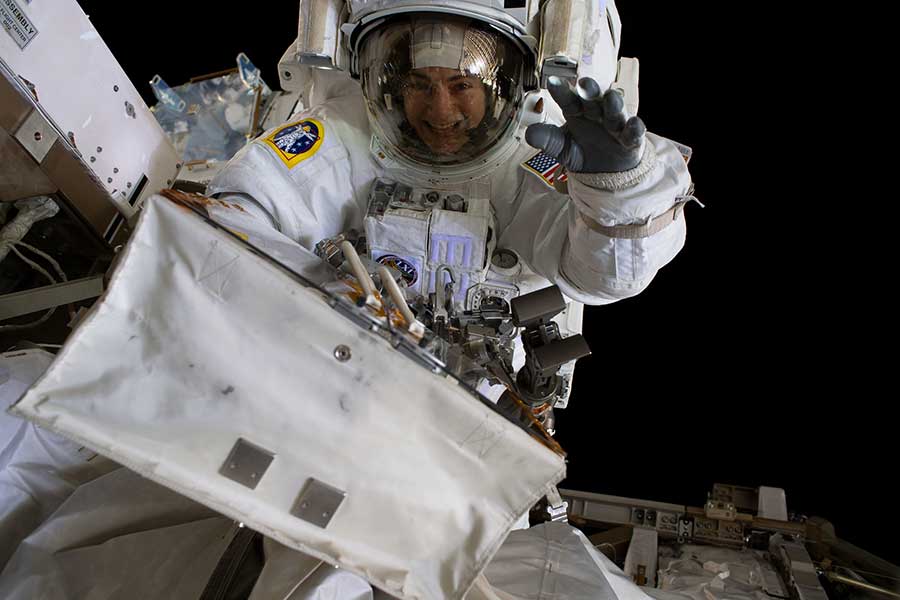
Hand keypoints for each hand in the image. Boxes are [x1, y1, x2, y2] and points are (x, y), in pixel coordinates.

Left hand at [525, 76, 645, 173]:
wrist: (605, 172)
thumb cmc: (583, 151)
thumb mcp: (563, 148)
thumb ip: (548, 140)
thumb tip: (529, 134)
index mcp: (577, 111)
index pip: (568, 100)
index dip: (562, 92)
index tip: (552, 82)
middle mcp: (597, 112)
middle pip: (594, 97)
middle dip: (591, 90)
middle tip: (585, 84)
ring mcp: (615, 123)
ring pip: (616, 109)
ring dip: (614, 103)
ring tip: (611, 99)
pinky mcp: (631, 138)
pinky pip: (634, 131)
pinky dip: (635, 128)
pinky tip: (633, 124)